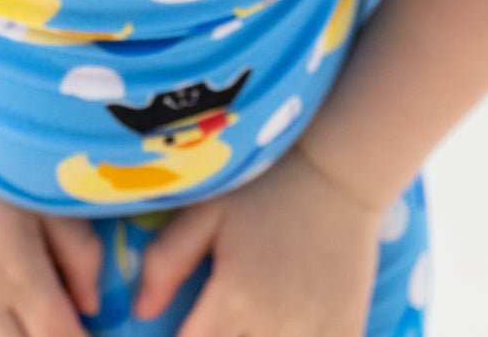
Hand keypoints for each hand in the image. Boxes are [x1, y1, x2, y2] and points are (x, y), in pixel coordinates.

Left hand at [133, 146, 385, 336]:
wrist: (340, 168)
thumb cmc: (266, 182)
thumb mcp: (207, 210)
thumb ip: (167, 260)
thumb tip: (140, 310)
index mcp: (234, 302)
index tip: (180, 324)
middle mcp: (275, 330)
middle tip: (211, 318)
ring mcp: (315, 335)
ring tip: (240, 321)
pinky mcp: (347, 330)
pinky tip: (279, 325)